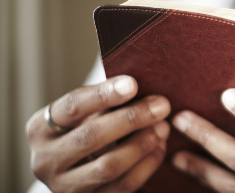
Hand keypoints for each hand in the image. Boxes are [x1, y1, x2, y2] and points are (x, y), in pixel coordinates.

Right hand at [25, 75, 171, 192]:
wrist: (77, 170)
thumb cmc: (86, 129)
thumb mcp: (84, 114)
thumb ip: (103, 101)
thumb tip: (136, 86)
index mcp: (39, 129)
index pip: (72, 107)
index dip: (103, 94)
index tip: (133, 83)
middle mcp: (45, 161)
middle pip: (91, 137)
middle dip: (131, 118)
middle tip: (161, 105)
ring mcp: (64, 187)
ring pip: (108, 166)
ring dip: (142, 144)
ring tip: (164, 127)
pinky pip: (124, 185)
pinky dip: (147, 164)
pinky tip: (160, 147)